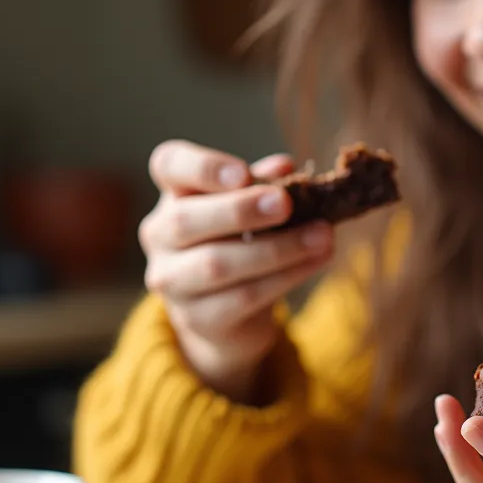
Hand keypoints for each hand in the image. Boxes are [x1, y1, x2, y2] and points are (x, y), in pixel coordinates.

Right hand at [139, 139, 333, 399]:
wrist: (231, 313)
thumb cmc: (242, 242)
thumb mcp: (254, 208)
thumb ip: (266, 184)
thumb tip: (284, 166)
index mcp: (175, 193)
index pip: (169, 166)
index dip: (203, 167)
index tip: (243, 173)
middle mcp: (160, 234)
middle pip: (186, 221)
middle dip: (240, 211)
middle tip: (286, 204)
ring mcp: (172, 280)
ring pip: (217, 264)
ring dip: (277, 249)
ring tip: (322, 236)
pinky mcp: (198, 317)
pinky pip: (243, 297)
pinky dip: (286, 277)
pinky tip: (317, 260)